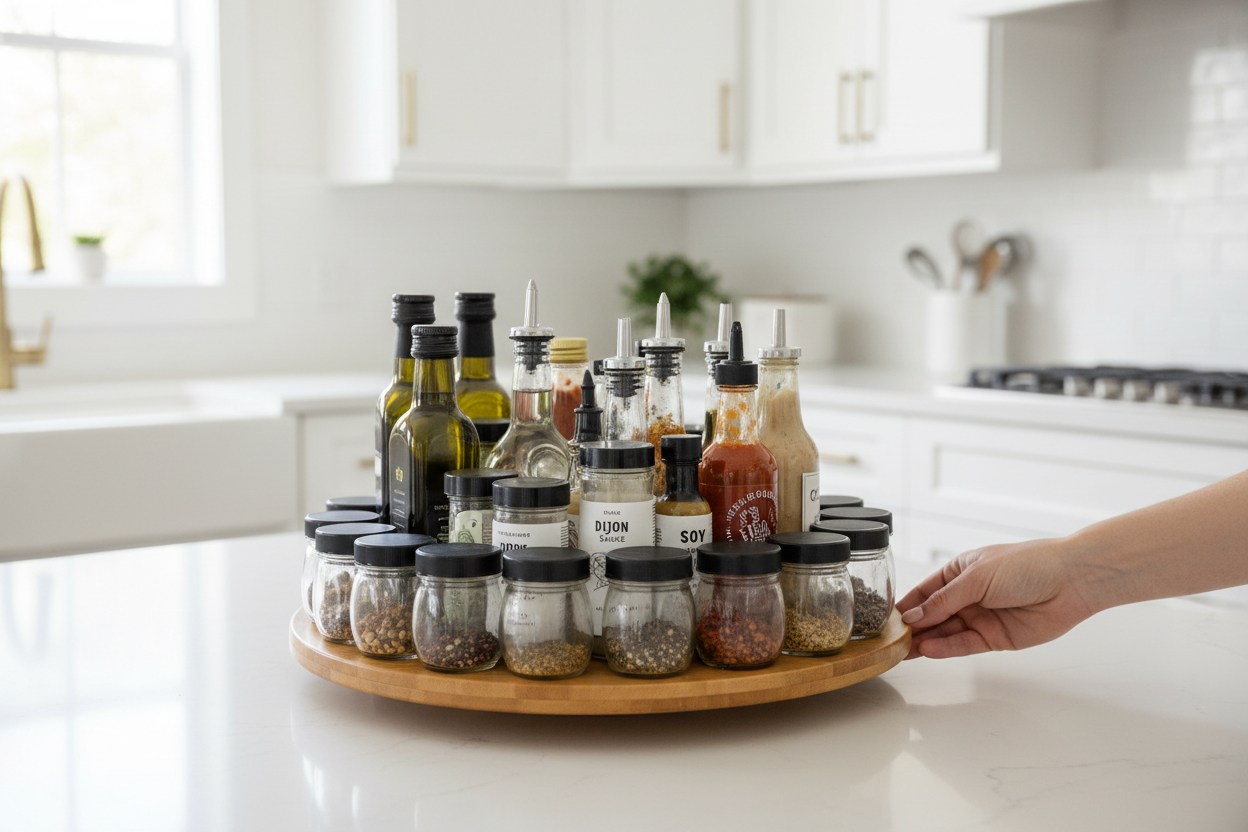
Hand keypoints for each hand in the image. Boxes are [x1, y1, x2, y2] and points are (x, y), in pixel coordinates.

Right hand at [897, 538, 1096, 659]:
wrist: (1071, 581)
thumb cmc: (1026, 565)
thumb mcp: (976, 577)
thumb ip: (944, 601)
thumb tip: (914, 617)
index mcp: (959, 572)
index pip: (924, 592)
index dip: (906, 606)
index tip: (886, 621)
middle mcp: (967, 595)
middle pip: (932, 616)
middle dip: (912, 629)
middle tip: (889, 643)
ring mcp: (980, 617)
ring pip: (946, 633)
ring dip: (926, 641)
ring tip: (904, 651)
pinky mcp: (995, 638)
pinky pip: (965, 644)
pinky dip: (947, 648)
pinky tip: (929, 650)